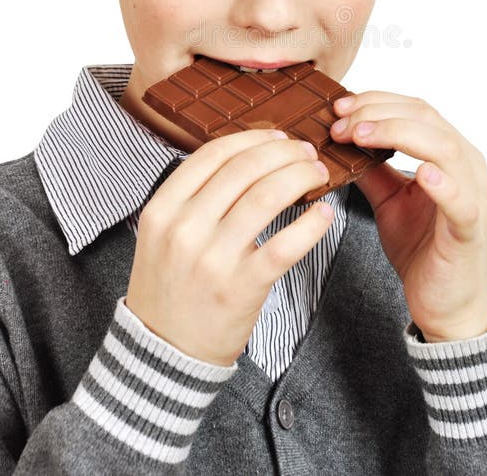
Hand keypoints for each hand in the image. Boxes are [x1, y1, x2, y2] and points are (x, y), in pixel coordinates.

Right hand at [125, 129, 332, 365]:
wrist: (164, 351)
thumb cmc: (171, 286)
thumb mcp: (162, 234)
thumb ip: (193, 197)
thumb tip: (247, 158)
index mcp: (163, 209)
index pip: (213, 155)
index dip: (252, 138)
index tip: (276, 136)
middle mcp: (185, 228)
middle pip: (245, 169)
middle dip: (284, 152)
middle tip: (306, 152)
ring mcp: (213, 258)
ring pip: (266, 197)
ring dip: (300, 176)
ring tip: (317, 173)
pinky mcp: (242, 286)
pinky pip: (286, 244)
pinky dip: (312, 224)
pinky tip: (324, 213)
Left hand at [331, 92, 486, 341]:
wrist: (444, 303)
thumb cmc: (422, 246)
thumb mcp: (388, 199)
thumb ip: (371, 168)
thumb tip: (338, 140)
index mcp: (448, 152)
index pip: (414, 108)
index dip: (375, 101)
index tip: (338, 107)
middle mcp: (466, 164)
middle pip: (425, 117)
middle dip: (377, 113)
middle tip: (339, 123)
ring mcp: (472, 193)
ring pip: (443, 146)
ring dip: (398, 134)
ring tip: (360, 136)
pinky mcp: (469, 227)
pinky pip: (460, 199)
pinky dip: (442, 182)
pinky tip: (420, 173)